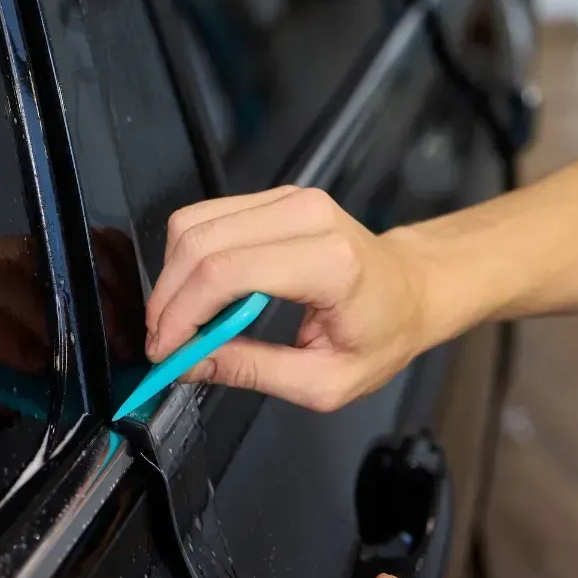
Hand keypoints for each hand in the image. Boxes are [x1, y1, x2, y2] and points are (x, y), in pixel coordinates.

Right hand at [145, 186, 435, 411]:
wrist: (414, 288)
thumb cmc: (382, 334)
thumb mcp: (325, 381)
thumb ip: (252, 370)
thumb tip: (187, 364)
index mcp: (329, 262)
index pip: (227, 273)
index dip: (182, 312)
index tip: (164, 351)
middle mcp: (305, 215)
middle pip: (201, 242)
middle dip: (168, 297)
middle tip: (162, 342)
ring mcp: (288, 198)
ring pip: (194, 223)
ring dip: (172, 276)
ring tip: (179, 321)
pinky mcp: (274, 196)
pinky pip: (207, 216)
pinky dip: (188, 257)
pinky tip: (198, 295)